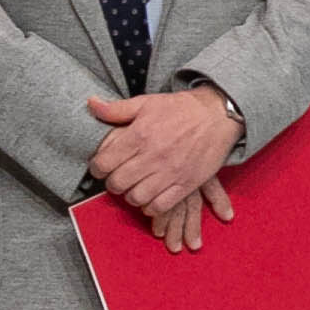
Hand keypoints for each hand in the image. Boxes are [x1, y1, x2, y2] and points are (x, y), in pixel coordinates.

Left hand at [86, 82, 242, 234]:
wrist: (218, 115)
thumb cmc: (181, 108)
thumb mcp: (146, 102)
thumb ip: (116, 109)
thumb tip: (91, 104)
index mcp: (139, 135)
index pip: (104, 163)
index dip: (97, 168)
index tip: (101, 167)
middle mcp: (153, 156)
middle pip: (118, 183)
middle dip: (113, 183)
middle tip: (117, 178)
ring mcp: (170, 172)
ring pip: (137, 197)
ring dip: (131, 196)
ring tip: (134, 188)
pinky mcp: (187, 183)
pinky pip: (161, 206)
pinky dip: (151, 207)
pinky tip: (150, 198)